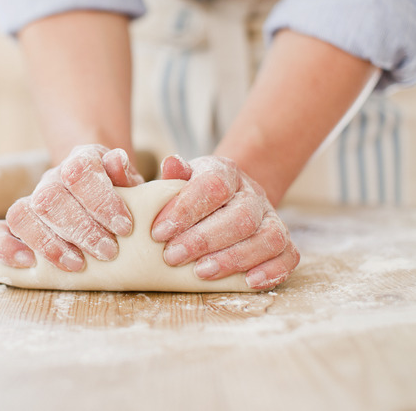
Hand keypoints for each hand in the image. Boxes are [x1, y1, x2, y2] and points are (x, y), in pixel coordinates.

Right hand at [0, 145, 143, 270]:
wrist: (102, 195)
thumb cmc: (122, 195)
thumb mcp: (132, 184)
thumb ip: (127, 175)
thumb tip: (117, 161)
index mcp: (81, 161)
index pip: (79, 171)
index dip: (100, 200)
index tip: (124, 227)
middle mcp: (52, 179)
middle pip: (49, 197)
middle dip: (81, 229)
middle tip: (108, 252)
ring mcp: (31, 201)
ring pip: (21, 214)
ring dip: (48, 244)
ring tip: (77, 265)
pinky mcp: (17, 226)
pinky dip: (5, 248)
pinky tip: (28, 264)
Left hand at [153, 155, 299, 289]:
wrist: (228, 199)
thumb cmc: (195, 194)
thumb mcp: (181, 180)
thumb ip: (175, 176)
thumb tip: (170, 163)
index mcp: (226, 173)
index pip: (214, 186)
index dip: (186, 210)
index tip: (158, 232)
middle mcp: (254, 194)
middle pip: (241, 217)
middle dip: (204, 240)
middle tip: (172, 256)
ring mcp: (272, 218)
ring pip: (268, 238)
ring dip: (233, 258)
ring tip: (201, 273)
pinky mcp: (284, 243)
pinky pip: (288, 256)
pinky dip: (271, 271)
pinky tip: (247, 283)